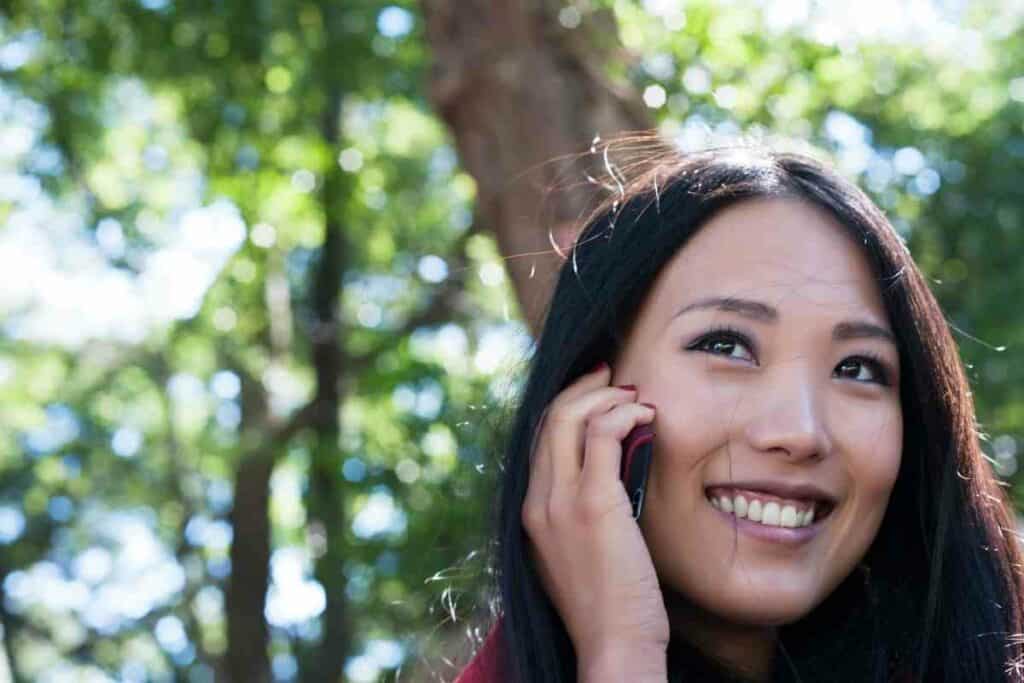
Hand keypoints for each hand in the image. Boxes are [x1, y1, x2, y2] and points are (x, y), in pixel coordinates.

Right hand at [521, 362, 668, 676]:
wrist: (612, 645)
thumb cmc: (606, 605)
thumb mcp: (577, 552)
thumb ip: (580, 511)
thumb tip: (610, 471)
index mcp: (530, 511)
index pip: (538, 440)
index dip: (564, 407)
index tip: (593, 393)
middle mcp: (537, 500)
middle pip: (548, 419)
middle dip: (581, 388)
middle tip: (612, 377)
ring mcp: (560, 501)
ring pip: (569, 418)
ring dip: (604, 396)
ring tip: (634, 396)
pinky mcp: (593, 504)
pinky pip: (603, 435)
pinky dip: (623, 415)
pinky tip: (645, 417)